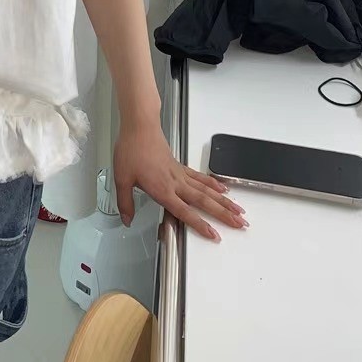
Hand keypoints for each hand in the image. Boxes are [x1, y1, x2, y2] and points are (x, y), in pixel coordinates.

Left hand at [114, 118, 246, 241]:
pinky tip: (223, 189)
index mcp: (162, 189)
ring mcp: (180, 174)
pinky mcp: (180, 166)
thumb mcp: (121, 178)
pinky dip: (214, 184)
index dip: (200, 225)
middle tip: (240, 224)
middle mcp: (175, 182)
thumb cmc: (131, 149)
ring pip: (207, 190)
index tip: (214, 234)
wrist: (139, 126)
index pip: (184, 212)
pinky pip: (201, 178)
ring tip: (239, 210)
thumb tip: (127, 219)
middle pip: (204, 202)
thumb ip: (125, 202)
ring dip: (224, 201)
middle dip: (223, 215)